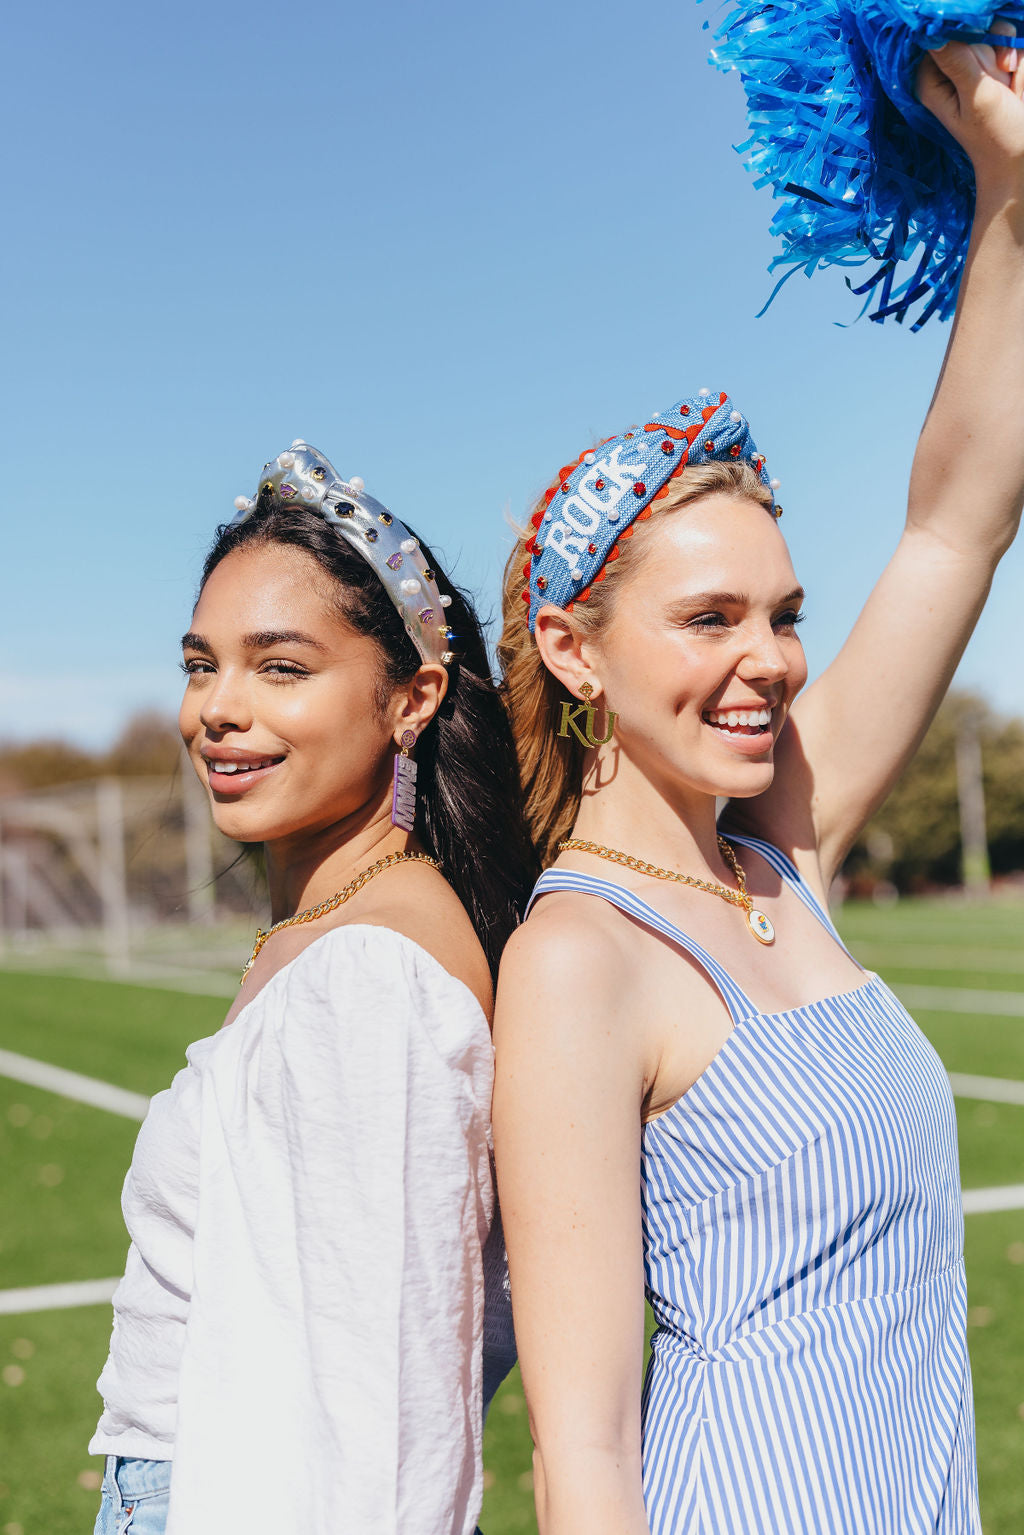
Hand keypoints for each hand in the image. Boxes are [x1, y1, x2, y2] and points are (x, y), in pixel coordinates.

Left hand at [918, 20, 1023, 188]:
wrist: (1020, 160)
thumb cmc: (996, 136)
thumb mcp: (976, 96)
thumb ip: (958, 62)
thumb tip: (934, 32)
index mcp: (932, 81)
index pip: (941, 34)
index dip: (965, 38)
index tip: (977, 63)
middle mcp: (951, 72)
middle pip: (972, 29)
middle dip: (992, 49)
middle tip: (998, 78)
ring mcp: (976, 70)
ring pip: (995, 34)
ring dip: (1010, 56)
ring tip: (1009, 88)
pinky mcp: (997, 71)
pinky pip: (1011, 47)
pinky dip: (1019, 65)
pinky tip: (1015, 89)